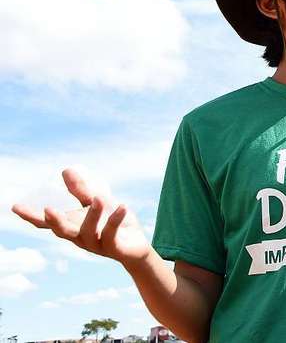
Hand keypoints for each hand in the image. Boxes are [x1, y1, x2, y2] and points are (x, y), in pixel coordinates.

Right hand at [11, 168, 151, 265]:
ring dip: (93, 215)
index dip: (31, 216)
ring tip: (98, 198)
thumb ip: (82, 190)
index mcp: (72, 227)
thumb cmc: (114, 223)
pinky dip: (115, 220)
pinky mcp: (114, 248)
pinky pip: (112, 234)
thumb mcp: (98, 202)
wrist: (136, 246)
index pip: (47, 224)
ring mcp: (96, 245)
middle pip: (63, 232)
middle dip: (55, 222)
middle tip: (48, 210)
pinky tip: (123, 206)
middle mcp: (80, 238)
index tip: (15, 206)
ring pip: (89, 232)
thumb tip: (66, 170)